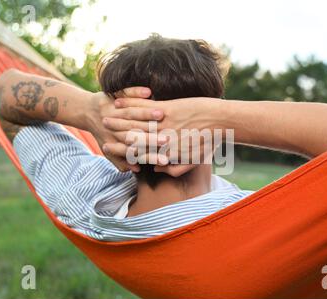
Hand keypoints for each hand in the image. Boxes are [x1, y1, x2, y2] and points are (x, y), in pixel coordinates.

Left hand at [86, 87, 165, 171]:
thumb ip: (120, 161)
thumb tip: (135, 169)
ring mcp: (114, 110)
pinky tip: (147, 92)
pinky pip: (126, 93)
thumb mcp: (108, 149)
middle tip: (167, 139)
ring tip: (161, 115)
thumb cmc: (102, 133)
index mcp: (112, 140)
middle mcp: (113, 125)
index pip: (133, 150)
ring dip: (146, 113)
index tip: (164, 159)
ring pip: (131, 112)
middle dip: (151, 135)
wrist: (86, 112)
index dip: (150, 155)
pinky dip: (135, 92)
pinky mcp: (115, 96)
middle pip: (135, 131)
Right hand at [102, 97, 224, 175]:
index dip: (124, 153)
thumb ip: (176, 167)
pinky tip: (119, 102)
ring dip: (118, 121)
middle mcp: (163, 139)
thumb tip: (159, 169)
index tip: (111, 151)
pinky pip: (145, 107)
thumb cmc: (211, 142)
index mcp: (168, 152)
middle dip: (116, 137)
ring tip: (105, 118)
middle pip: (134, 140)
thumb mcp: (195, 160)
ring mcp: (165, 123)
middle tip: (102, 137)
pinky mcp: (168, 108)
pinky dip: (131, 104)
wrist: (224, 121)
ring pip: (136, 124)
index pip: (140, 154)